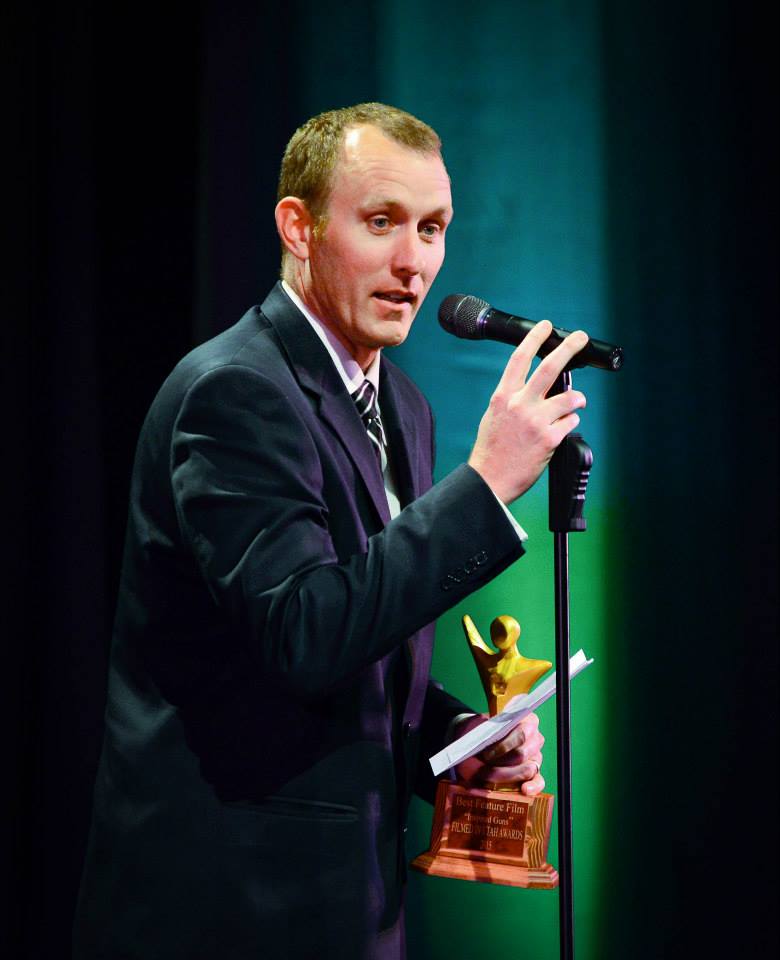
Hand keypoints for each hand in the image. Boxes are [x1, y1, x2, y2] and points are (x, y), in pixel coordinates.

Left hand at [454, 712, 544, 796]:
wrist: (480, 738)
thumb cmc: (483, 731)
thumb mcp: (481, 726)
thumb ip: (485, 733)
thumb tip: (482, 748)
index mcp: (527, 720)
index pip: (521, 734)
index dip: (503, 746)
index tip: (486, 754)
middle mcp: (535, 737)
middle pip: (521, 754)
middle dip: (500, 762)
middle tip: (483, 766)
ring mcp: (536, 755)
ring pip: (527, 769)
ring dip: (505, 775)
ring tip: (487, 776)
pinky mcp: (535, 772)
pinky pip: (538, 781)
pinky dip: (532, 786)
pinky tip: (523, 790)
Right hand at [468, 321, 587, 503]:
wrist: (489, 479)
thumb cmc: (492, 450)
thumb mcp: (494, 416)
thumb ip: (514, 400)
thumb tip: (538, 388)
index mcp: (503, 397)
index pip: (519, 359)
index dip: (534, 338)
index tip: (545, 326)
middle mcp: (519, 405)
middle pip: (550, 367)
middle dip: (569, 348)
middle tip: (580, 338)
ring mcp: (535, 421)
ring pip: (569, 398)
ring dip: (576, 400)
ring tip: (575, 404)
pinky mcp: (549, 439)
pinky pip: (570, 422)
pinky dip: (570, 423)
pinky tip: (560, 431)